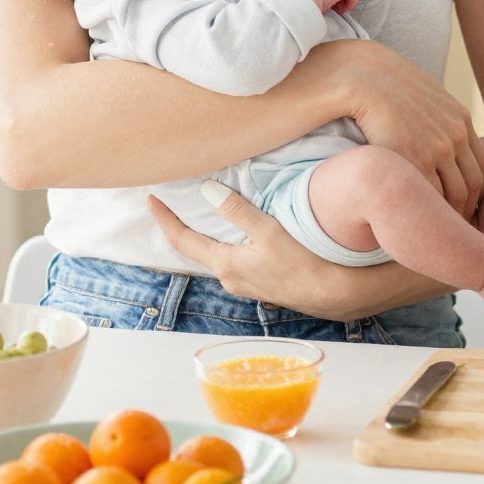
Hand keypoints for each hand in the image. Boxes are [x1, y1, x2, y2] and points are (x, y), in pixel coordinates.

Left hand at [148, 189, 327, 312]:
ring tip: (195, 216)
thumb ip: (236, 210)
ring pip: (212, 256)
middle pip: (193, 249)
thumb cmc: (304, 262)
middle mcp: (228, 278)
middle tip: (168, 205)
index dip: (164, 218)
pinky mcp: (257, 285)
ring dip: (201, 236)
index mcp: (225, 264)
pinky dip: (221, 245)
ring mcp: (242, 284)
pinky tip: (230, 236)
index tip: (151, 199)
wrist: (333, 294)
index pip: (182, 239)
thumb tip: (206, 190)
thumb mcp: (269, 230)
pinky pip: (229, 261)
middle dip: (178, 227)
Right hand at [338, 40, 483, 216]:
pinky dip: (429, 213)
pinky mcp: (416, 159)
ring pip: (455, 196)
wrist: (363, 77)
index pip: (480, 167)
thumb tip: (428, 135)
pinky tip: (418, 222)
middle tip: (451, 229)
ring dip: (449, 218)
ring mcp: (438, 148)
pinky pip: (432, 197)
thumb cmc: (384, 88)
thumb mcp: (421, 97)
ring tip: (435, 232)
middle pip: (472, 185)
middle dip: (466, 210)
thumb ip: (434, 117)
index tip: (461, 206)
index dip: (473, 191)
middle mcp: (454, 135)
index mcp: (460, 119)